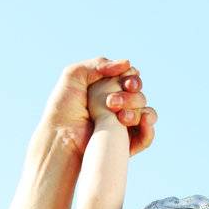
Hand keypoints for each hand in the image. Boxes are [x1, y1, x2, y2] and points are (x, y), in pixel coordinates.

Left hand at [42, 57, 156, 156]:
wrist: (60, 136)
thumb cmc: (62, 107)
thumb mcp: (74, 75)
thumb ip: (99, 63)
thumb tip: (128, 64)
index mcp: (108, 90)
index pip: (131, 79)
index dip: (132, 78)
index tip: (125, 82)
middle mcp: (118, 106)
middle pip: (139, 95)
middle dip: (131, 96)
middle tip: (111, 102)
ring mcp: (123, 126)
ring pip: (146, 112)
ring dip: (137, 110)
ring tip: (121, 117)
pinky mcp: (126, 145)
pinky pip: (147, 136)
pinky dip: (148, 128)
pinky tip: (142, 122)